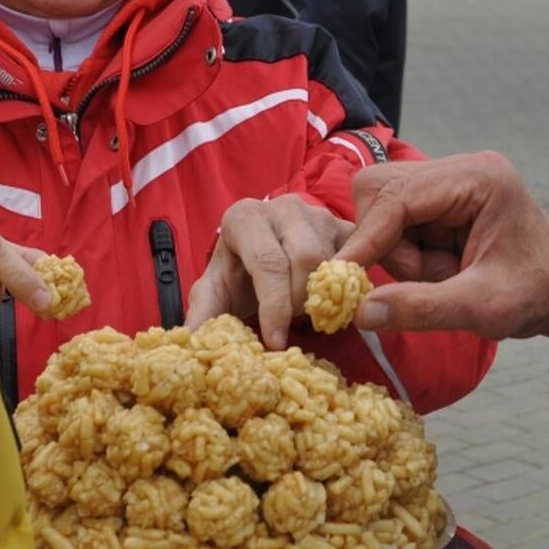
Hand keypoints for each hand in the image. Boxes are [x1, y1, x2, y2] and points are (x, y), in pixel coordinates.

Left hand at [186, 195, 353, 348]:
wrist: (263, 257)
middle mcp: (283, 207)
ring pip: (333, 261)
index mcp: (245, 217)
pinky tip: (331, 303)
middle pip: (305, 259)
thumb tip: (191, 342)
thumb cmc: (238, 275)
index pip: (267, 261)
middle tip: (292, 326)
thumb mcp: (216, 292)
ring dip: (322, 297)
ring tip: (306, 312)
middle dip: (299, 303)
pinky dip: (345, 289)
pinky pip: (357, 259)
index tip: (276, 341)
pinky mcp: (344, 226)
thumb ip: (203, 314)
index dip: (274, 307)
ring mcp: (318, 213)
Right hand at [336, 151, 548, 341]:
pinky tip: (439, 271)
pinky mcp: (441, 200)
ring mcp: (449, 181)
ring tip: (441, 278)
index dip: (365, 238)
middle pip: (381, 189)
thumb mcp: (483, 309)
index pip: (397, 196)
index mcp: (477, 178)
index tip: (340, 276)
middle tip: (420, 278)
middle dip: (383, 241)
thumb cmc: (535, 295)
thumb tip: (360, 313)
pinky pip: (397, 222)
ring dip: (397, 252)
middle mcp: (460, 168)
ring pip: (382, 207)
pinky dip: (406, 254)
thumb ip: (422, 308)